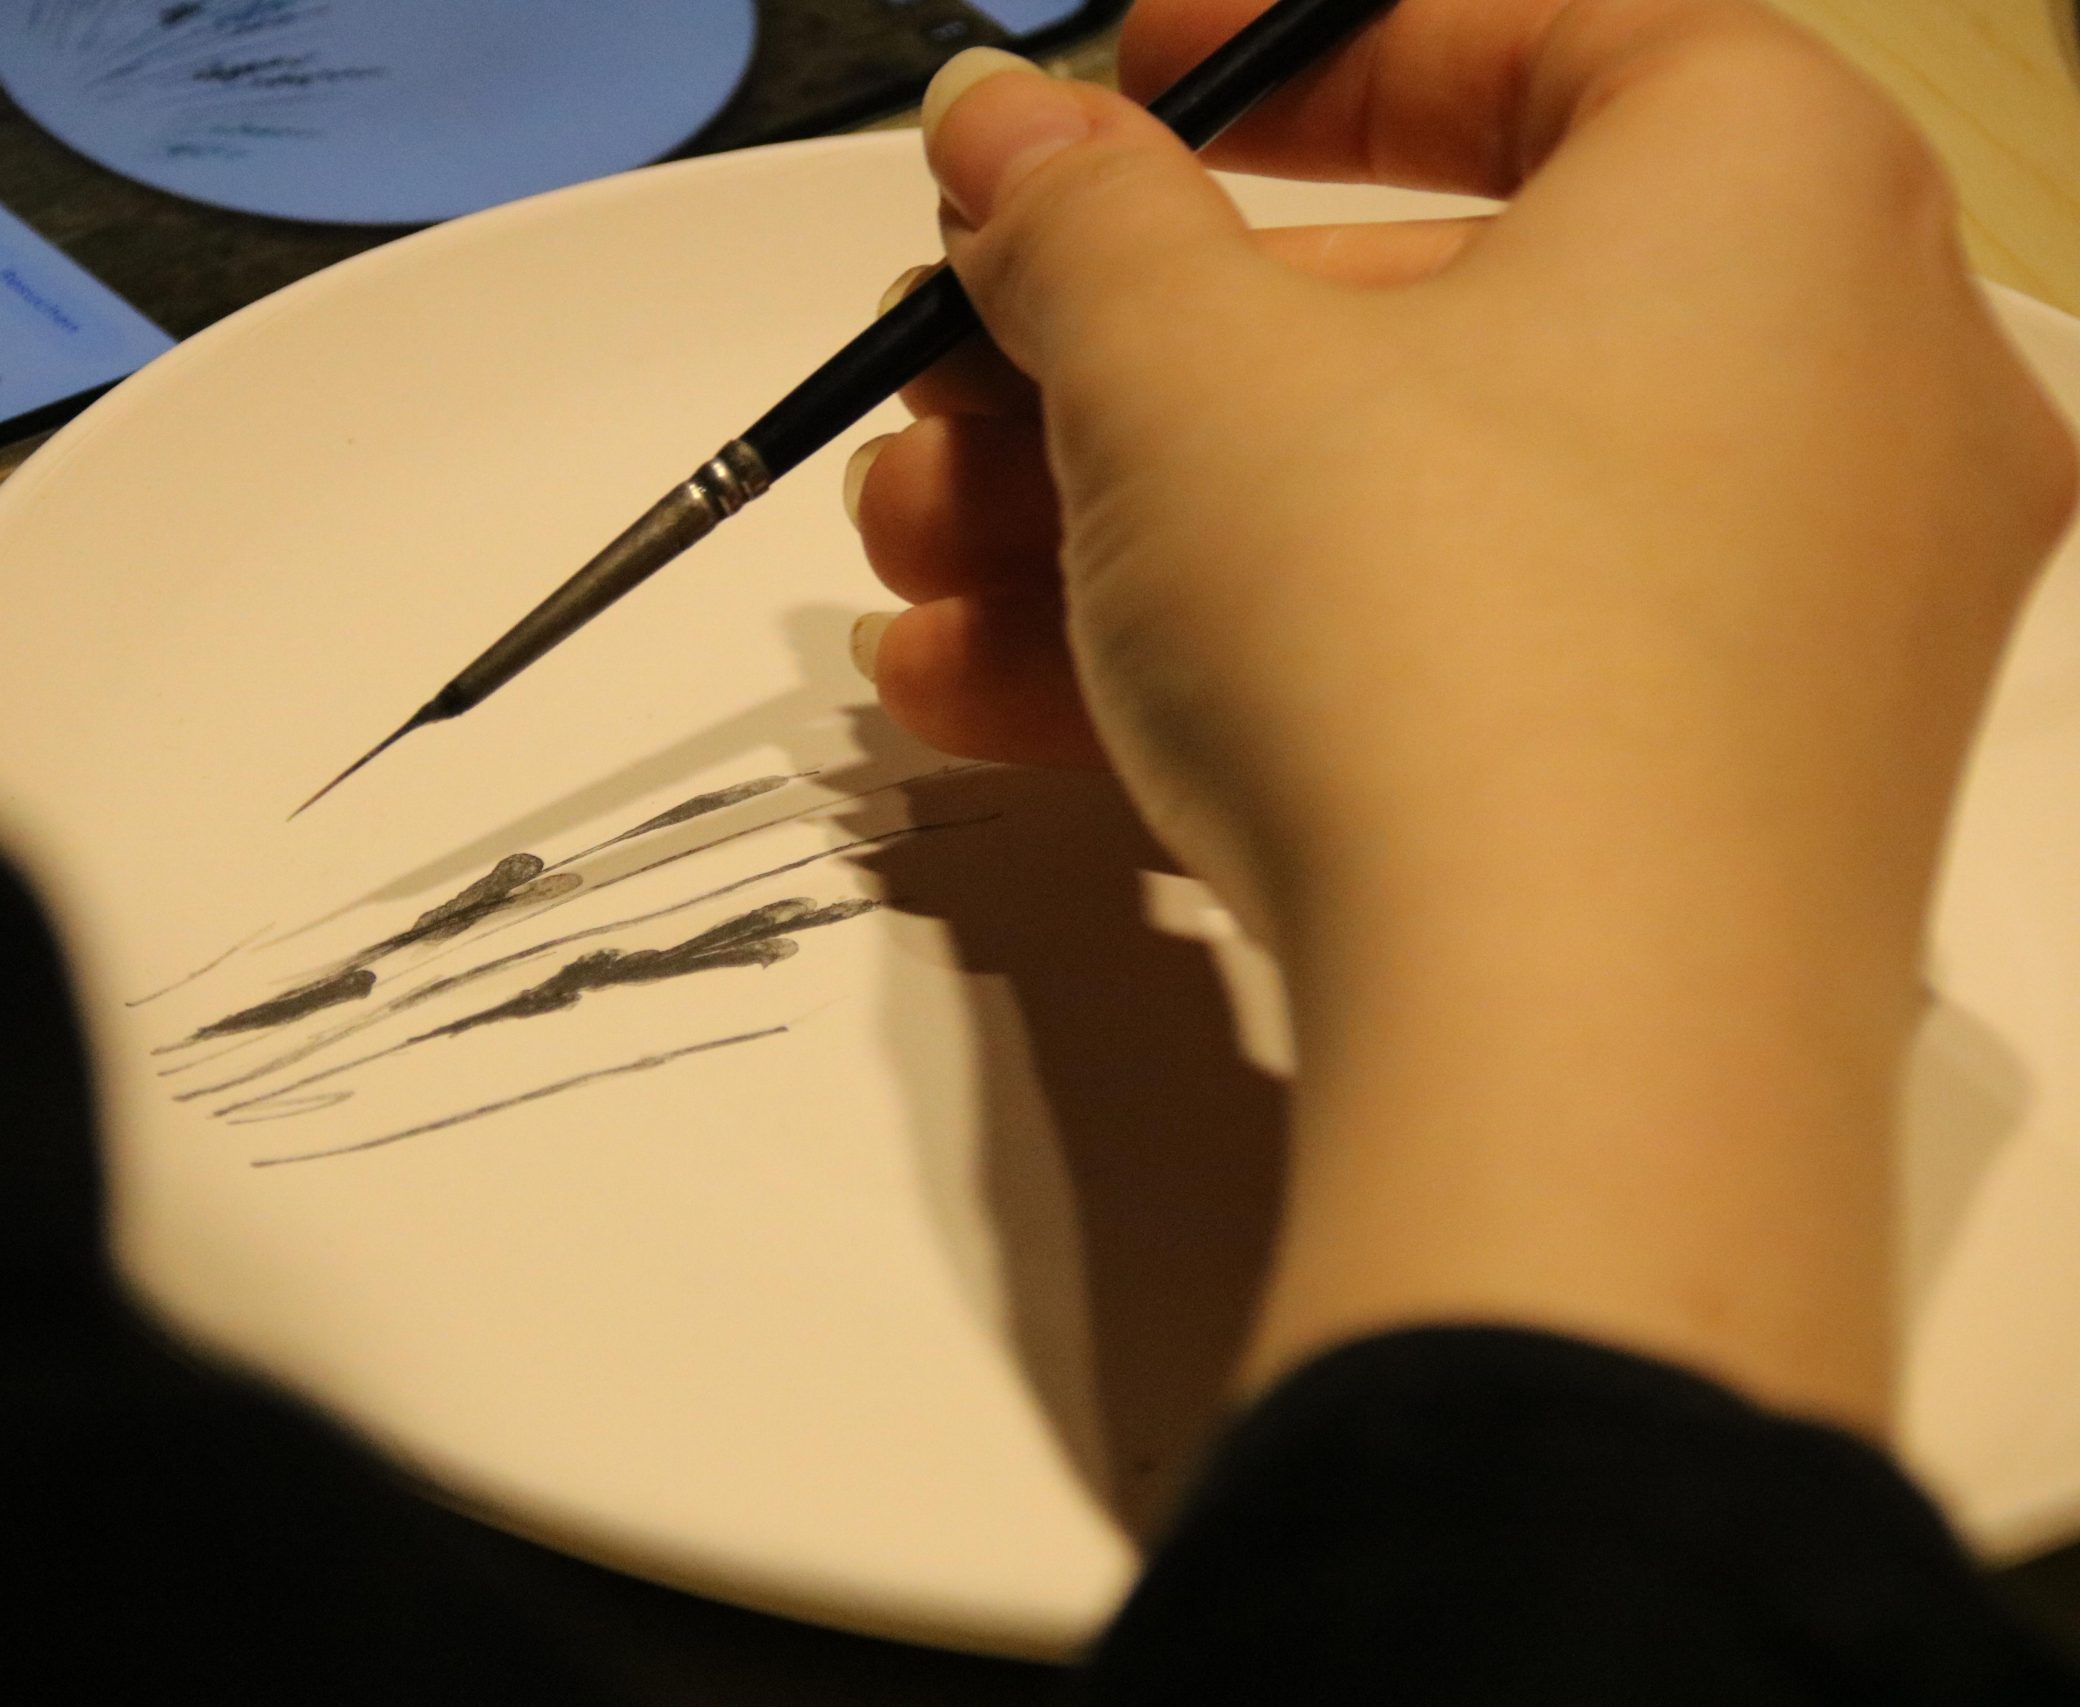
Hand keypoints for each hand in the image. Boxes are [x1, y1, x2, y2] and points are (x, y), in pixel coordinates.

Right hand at [849, 0, 2075, 1424]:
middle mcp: (1828, 392)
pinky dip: (1224, 670)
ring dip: (1109, 534)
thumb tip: (1001, 120)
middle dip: (1107, 368)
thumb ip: (1080, 217)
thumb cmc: (1425, 622)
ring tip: (908, 571)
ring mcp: (1776, 626)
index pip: (1522, 42)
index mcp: (1769, 194)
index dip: (1275, 60)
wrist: (1568, 1071)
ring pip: (1392, 523)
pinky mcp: (1699, 810)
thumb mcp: (1185, 374)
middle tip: (934, 393)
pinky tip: (981, 700)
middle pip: (1406, 321)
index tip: (1106, 100)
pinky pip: (1439, 677)